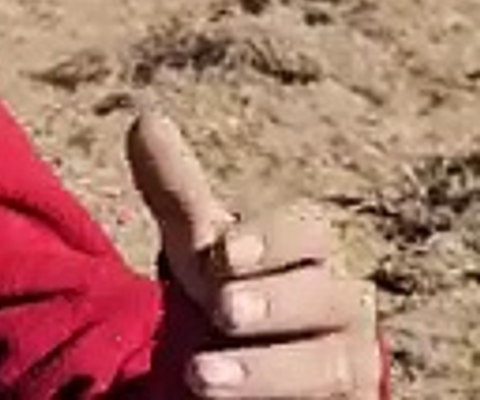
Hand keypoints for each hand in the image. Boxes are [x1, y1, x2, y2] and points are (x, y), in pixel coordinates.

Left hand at [128, 109, 382, 397]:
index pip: (308, 231)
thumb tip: (147, 118)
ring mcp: (347, 362)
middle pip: (328, 297)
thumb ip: (177, 193)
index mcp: (309, 253)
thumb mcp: (200, 250)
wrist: (254, 374)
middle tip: (223, 309)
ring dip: (267, 370)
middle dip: (276, 303)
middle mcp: (341, 305)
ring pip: (329, 365)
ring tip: (201, 376)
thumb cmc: (234, 296)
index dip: (272, 237)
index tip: (224, 249)